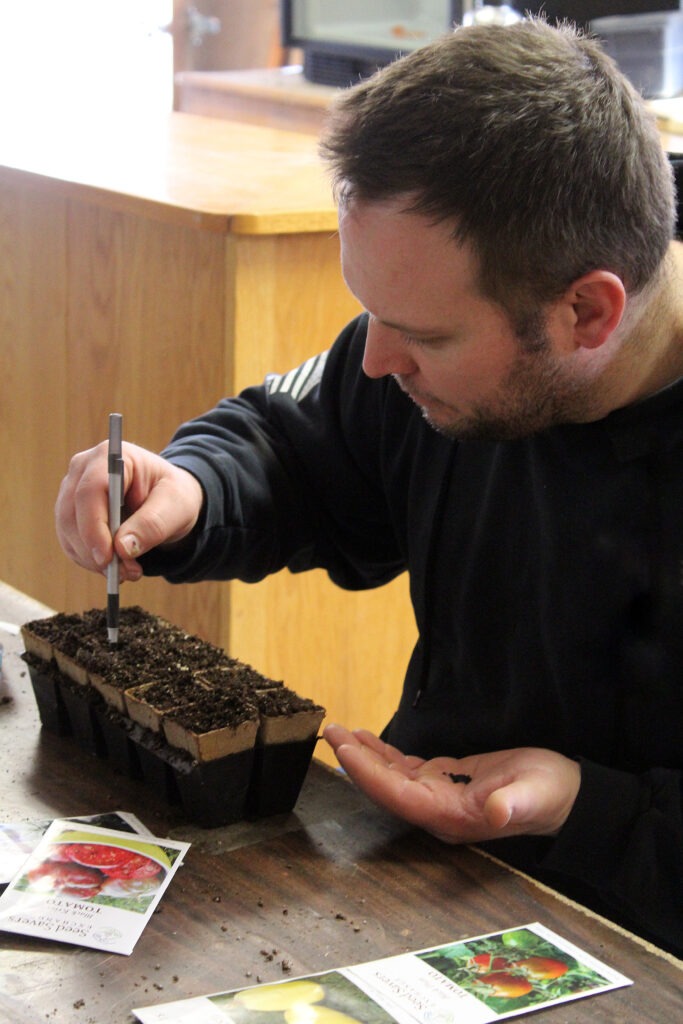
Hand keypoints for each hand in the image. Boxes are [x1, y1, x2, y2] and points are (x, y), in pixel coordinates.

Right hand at [55, 440, 203, 582]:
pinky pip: (72, 544)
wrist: (168, 501)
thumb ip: (152, 524)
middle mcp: (83, 470)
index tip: (107, 557)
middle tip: (126, 573)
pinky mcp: (71, 515)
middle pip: (72, 515)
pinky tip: (117, 567)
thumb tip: (122, 548)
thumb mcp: (175, 506)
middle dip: (96, 551)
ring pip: (68, 533)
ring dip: (95, 560)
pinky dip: (92, 561)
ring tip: (129, 571)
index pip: (89, 490)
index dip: (93, 526)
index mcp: (111, 457)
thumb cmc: (173, 496)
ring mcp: (72, 492)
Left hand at [323, 725, 580, 842]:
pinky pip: (405, 770)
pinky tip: (368, 741)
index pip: (398, 796)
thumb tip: (496, 811)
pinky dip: (384, 755)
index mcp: (452, 817)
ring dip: (365, 757)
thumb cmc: (551, 796)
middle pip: (385, 788)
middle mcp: (438, 812)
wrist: (566, 798)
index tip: (345, 750)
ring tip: (341, 732)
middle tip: (331, 732)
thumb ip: (514, 804)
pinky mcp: (445, 782)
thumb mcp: (536, 795)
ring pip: (391, 778)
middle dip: (356, 762)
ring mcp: (439, 798)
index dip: (369, 774)